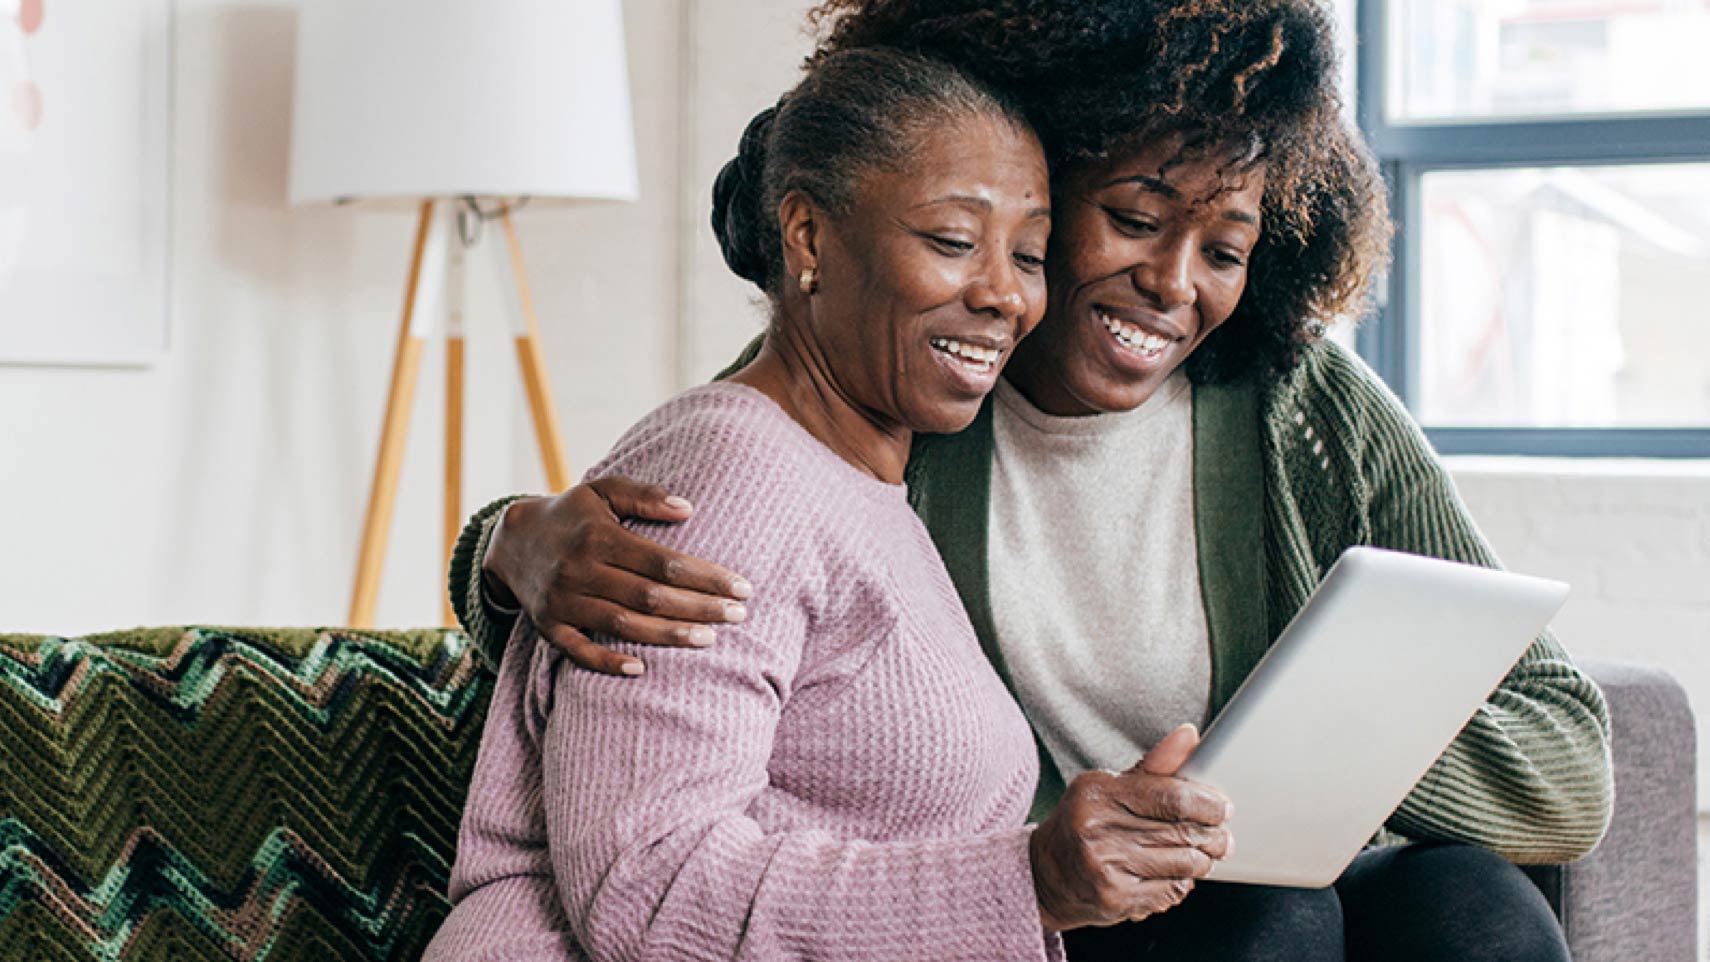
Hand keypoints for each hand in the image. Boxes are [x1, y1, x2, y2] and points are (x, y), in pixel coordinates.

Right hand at [481, 477, 753, 676]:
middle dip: (699, 608)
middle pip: (649, 596)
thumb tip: (689, 508)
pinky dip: (608, 662)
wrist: (512, 539)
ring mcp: (563, 600)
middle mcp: (579, 569)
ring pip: (622, 625)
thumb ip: (644, 496)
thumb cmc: (572, 514)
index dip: (705, 576)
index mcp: (598, 535)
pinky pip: (578, 651)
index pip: (663, 562)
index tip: (742, 587)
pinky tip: (641, 670)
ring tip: (709, 639)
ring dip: (668, 636)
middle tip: (739, 616)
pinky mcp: (549, 626)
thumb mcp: (603, 490)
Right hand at [1028, 724, 1232, 930]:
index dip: (1207, 804)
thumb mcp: (1110, 787)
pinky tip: (1172, 875)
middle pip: (1183, 832)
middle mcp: (1098, 830)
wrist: (1046, 873)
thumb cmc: (1085, 823)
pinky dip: (1182, 884)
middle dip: (1214, 836)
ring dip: (1202, 862)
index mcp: (1098, 793)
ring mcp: (1105, 868)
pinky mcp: (1115, 899)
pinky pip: (1171, 891)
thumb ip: (1154, 765)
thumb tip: (1189, 734)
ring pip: (1184, 865)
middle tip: (1221, 836)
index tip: (1222, 807)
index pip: (1171, 797)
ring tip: (1200, 855)